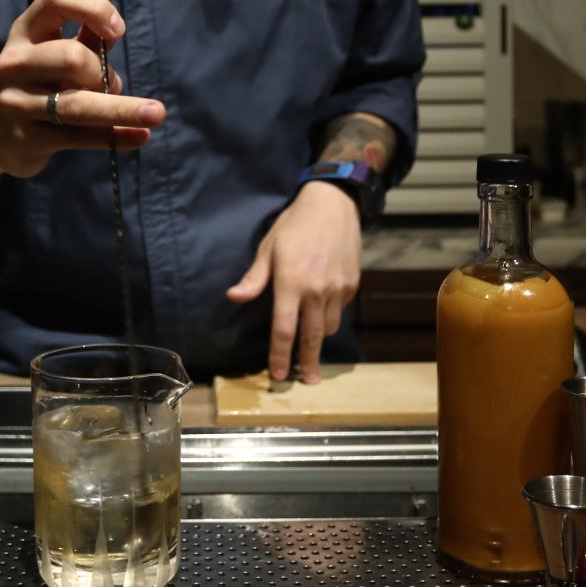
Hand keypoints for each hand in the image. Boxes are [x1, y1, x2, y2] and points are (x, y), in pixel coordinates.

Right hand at [0, 0, 165, 177]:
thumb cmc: (40, 82)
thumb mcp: (54, 53)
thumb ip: (87, 39)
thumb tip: (115, 30)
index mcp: (25, 31)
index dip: (94, 8)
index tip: (119, 30)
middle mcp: (14, 63)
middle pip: (70, 57)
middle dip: (102, 72)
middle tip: (112, 84)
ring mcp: (16, 102)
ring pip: (77, 104)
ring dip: (123, 109)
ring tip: (156, 114)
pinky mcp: (27, 139)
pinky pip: (80, 137)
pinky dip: (115, 137)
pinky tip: (140, 136)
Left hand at [225, 182, 361, 382]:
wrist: (333, 205)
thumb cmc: (294, 226)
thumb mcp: (268, 249)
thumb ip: (254, 278)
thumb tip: (233, 298)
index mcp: (291, 283)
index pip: (284, 329)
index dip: (281, 355)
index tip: (279, 374)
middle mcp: (316, 290)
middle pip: (312, 337)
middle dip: (309, 362)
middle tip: (307, 380)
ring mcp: (338, 288)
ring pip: (329, 326)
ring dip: (319, 336)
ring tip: (312, 341)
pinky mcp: (352, 284)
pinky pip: (340, 309)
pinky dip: (331, 313)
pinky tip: (323, 305)